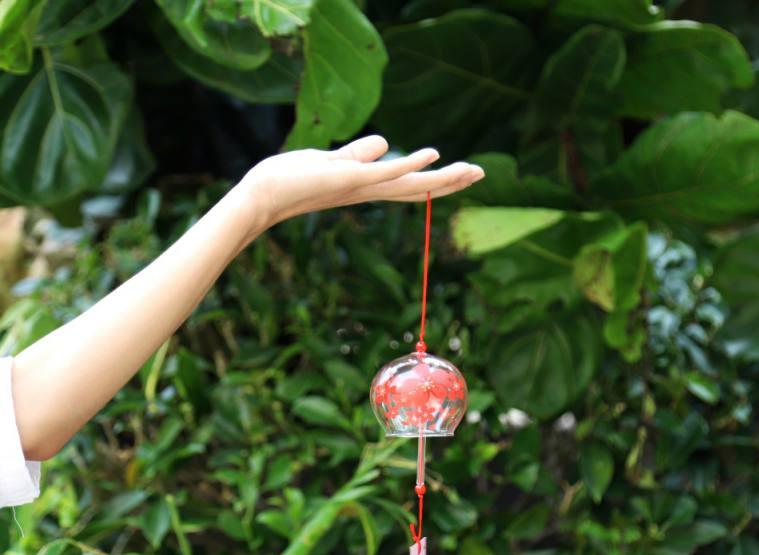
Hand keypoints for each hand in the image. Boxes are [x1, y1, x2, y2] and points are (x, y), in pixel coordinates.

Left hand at [237, 135, 484, 232]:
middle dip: (448, 182)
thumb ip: (359, 153)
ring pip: (409, 183)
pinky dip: (410, 164)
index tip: (461, 172)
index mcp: (366, 187)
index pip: (408, 183)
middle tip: (480, 174)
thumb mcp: (333, 161)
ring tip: (471, 170)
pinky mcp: (350, 179)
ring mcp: (361, 187)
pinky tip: (433, 154)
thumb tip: (386, 143)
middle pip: (416, 188)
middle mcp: (368, 191)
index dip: (435, 178)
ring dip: (441, 177)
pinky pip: (386, 172)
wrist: (264, 195)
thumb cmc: (293, 179)